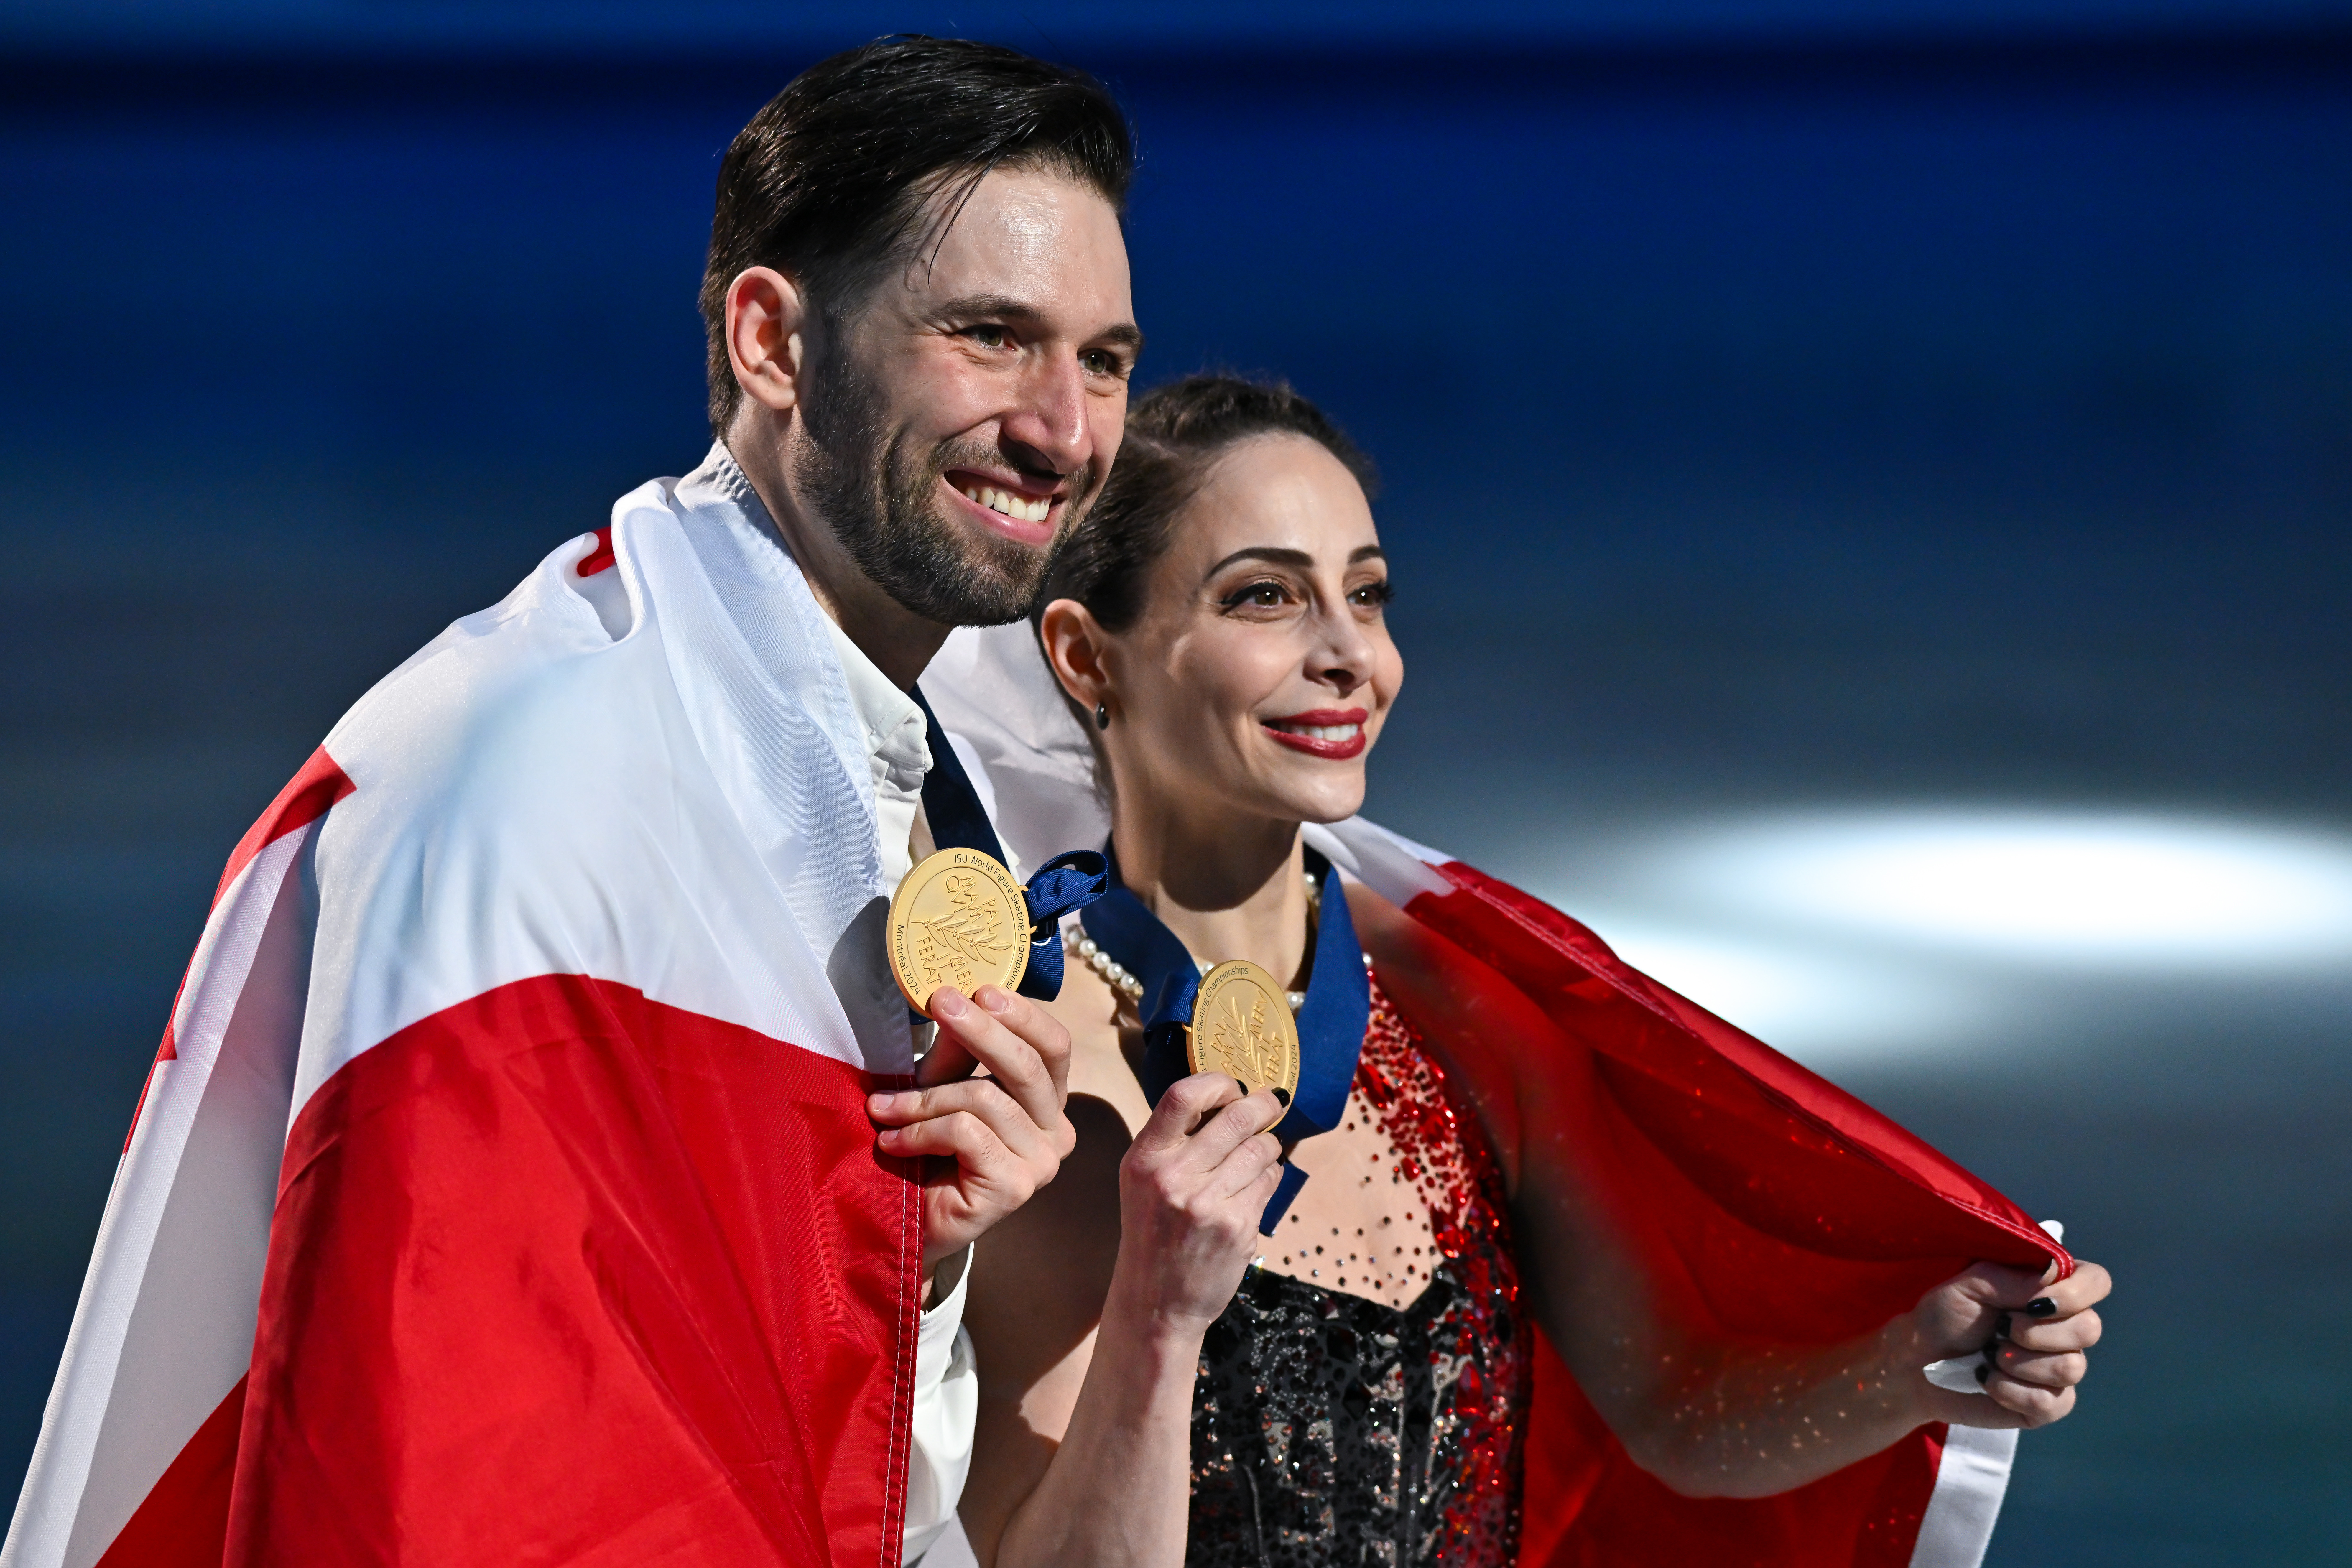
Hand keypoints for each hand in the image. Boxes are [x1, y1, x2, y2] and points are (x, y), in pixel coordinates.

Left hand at [867, 984, 1076, 1283]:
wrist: (908, 1223)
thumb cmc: (928, 1150)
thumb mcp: (943, 1086)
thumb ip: (959, 1051)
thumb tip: (958, 996)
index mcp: (1049, 1100)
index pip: (1055, 1045)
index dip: (1021, 1013)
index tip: (976, 989)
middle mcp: (1057, 1131)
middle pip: (1028, 1065)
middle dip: (980, 1029)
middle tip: (940, 1002)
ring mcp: (1042, 1162)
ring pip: (986, 1099)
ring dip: (924, 1098)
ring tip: (883, 1108)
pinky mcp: (1017, 1187)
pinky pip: (966, 1133)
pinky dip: (920, 1131)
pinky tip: (892, 1142)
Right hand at [1106, 1073, 1286, 1334]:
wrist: (1156, 1302)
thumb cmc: (1153, 1232)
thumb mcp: (1144, 1180)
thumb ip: (1176, 1140)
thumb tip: (1230, 1097)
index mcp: (1144, 1159)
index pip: (1183, 1097)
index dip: (1217, 1082)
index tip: (1233, 1086)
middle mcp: (1173, 1178)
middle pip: (1235, 1118)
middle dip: (1262, 1106)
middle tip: (1271, 1102)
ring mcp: (1208, 1204)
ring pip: (1261, 1149)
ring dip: (1268, 1145)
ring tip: (1258, 1154)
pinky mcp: (1238, 1228)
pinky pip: (1269, 1182)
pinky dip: (1269, 1177)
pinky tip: (1255, 1186)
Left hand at [1908, 1256, 2112, 1428]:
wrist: (1918, 1361)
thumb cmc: (1944, 1315)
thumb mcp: (1969, 1284)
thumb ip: (2012, 1277)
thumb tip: (2052, 1277)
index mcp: (2051, 1291)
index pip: (2096, 1282)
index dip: (2075, 1293)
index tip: (2033, 1303)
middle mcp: (2064, 1328)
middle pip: (2089, 1329)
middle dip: (2035, 1332)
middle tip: (1999, 1329)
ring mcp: (2060, 1368)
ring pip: (2071, 1368)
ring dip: (2018, 1363)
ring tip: (1989, 1355)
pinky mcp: (2049, 1404)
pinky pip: (2051, 1402)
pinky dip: (2010, 1391)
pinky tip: (1988, 1380)